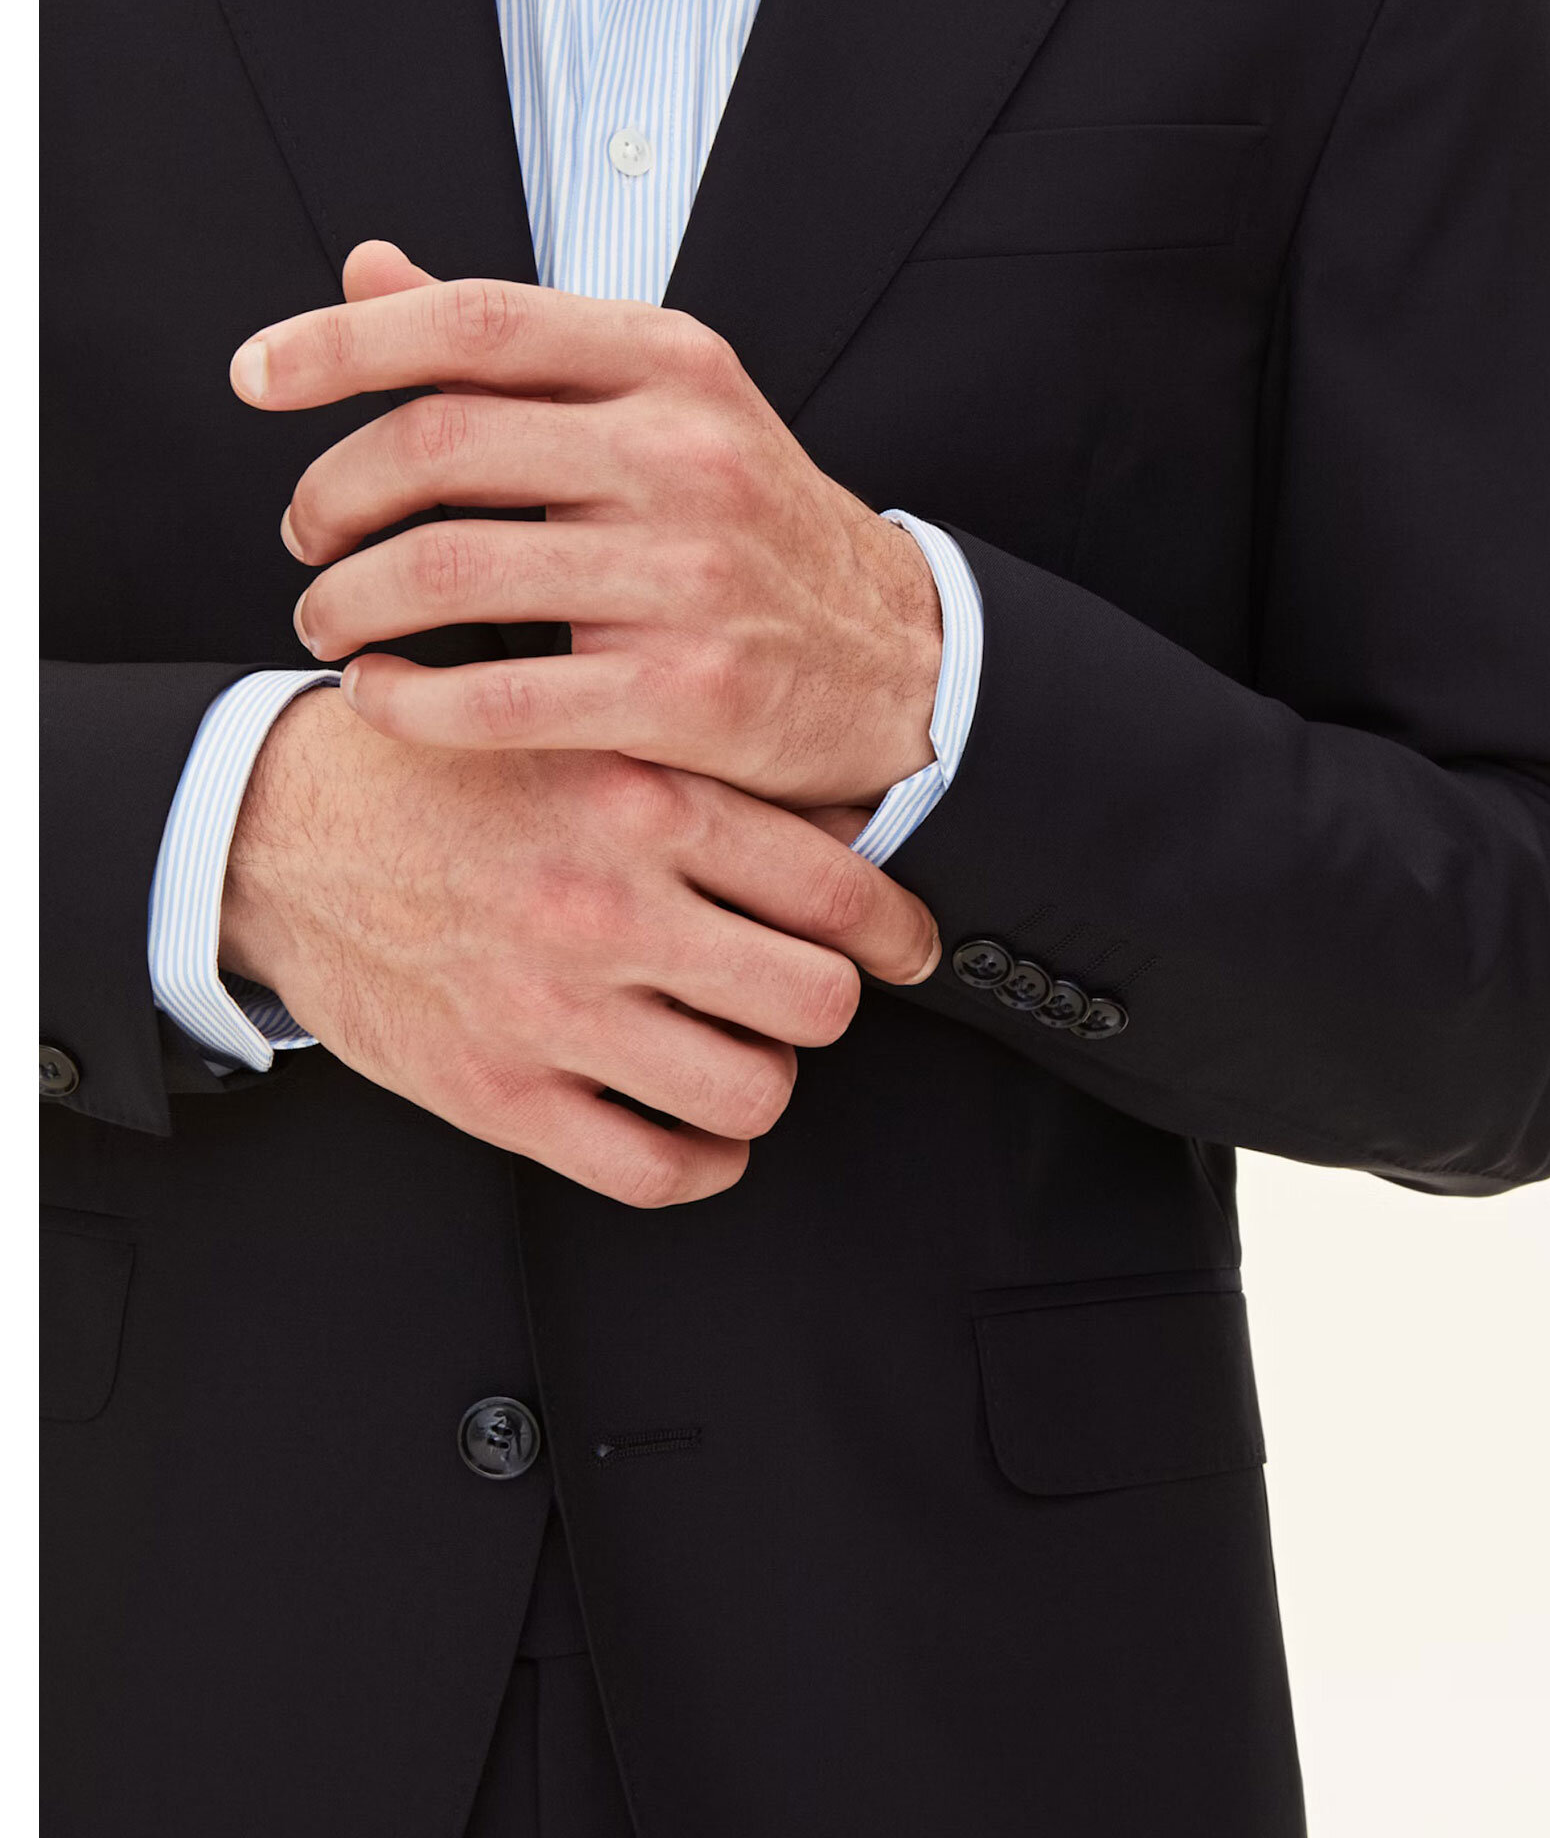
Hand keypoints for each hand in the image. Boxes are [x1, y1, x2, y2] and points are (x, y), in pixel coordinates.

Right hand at [220, 684, 939, 1206]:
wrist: (286, 834)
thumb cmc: (446, 780)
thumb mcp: (585, 737)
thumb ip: (709, 783)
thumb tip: (850, 832)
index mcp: (642, 802)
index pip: (836, 890)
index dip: (899, 931)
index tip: (906, 947)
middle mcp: (609, 908)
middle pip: (815, 1003)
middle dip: (826, 1004)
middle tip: (802, 992)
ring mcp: (554, 1011)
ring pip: (751, 1094)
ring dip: (762, 1079)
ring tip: (737, 1050)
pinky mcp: (499, 1095)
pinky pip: (656, 1170)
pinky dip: (702, 1161)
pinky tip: (693, 1128)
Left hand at [231, 243, 943, 810]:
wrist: (899, 664)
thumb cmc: (754, 534)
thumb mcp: (665, 409)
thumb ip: (519, 352)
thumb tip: (368, 267)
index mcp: (674, 365)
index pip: (475, 323)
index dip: (342, 342)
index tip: (254, 376)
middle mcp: (685, 455)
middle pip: (439, 445)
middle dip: (331, 493)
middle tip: (303, 534)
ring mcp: (689, 576)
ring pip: (449, 573)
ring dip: (347, 601)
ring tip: (325, 619)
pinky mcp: (686, 692)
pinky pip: (496, 697)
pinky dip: (406, 700)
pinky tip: (380, 696)